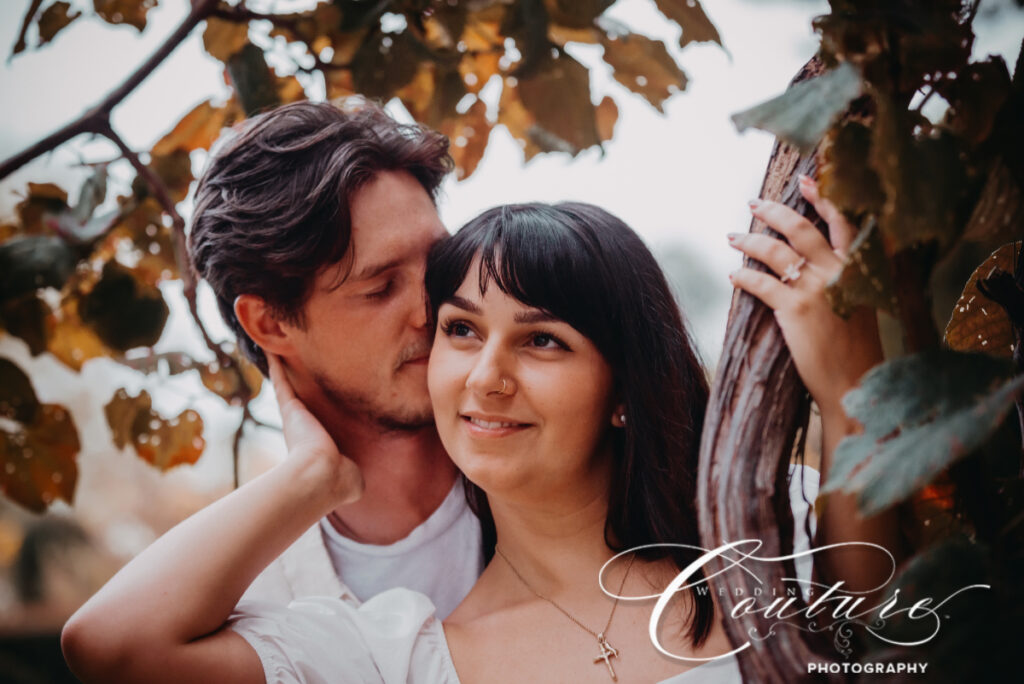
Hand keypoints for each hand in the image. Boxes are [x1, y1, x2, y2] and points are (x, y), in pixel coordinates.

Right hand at [267, 354, 363, 503]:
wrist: (322, 474)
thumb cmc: (339, 480)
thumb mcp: (353, 476)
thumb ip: (355, 474)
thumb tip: (363, 488)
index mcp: (318, 443)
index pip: (316, 424)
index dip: (313, 416)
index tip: (313, 403)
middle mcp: (303, 429)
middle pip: (298, 403)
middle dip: (293, 388)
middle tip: (285, 368)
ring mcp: (296, 418)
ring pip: (286, 388)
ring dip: (280, 372)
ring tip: (275, 352)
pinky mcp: (290, 408)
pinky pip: (282, 381)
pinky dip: (275, 366)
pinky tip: (271, 350)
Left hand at [727, 175, 883, 415]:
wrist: (853, 381)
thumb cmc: (853, 345)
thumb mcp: (859, 302)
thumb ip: (843, 276)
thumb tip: (813, 257)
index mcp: (858, 266)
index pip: (841, 221)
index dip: (821, 198)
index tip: (802, 179)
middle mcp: (839, 271)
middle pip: (799, 228)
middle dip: (772, 212)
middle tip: (752, 204)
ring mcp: (817, 289)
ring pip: (775, 251)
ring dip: (749, 241)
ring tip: (732, 238)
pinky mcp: (795, 310)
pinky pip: (761, 283)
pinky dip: (743, 276)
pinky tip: (733, 275)